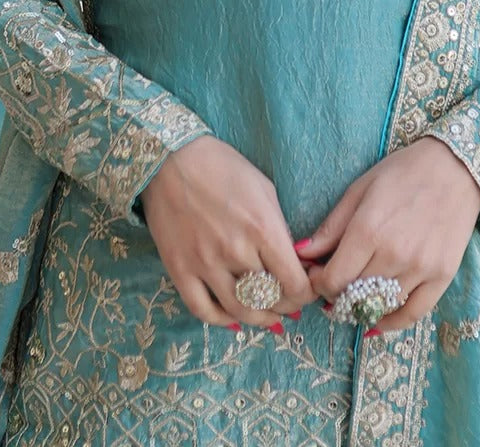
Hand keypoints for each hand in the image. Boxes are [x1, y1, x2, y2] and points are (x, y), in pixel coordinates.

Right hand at [139, 134, 317, 329]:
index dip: (306, 294)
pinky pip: (203, 310)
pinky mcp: (180, 270)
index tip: (307, 292)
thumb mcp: (264, 189)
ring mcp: (205, 263)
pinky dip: (222, 320)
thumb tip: (291, 263)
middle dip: (286, 306)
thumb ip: (278, 229)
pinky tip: (234, 318)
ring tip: (269, 317)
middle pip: (270, 299)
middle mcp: (235, 250)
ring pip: (240, 310)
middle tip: (290, 305)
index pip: (294, 283)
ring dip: (260, 318)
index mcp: (262, 228)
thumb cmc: (223, 167)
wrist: (172, 159)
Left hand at [295, 137, 479, 333]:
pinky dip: (392, 322)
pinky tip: (377, 320)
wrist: (455, 167)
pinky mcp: (442, 276)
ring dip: (361, 307)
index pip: (333, 279)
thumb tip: (301, 253)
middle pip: (353, 295)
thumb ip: (331, 227)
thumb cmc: (403, 172)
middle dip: (337, 294)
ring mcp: (420, 268)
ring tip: (354, 297)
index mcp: (368, 230)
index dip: (319, 284)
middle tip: (334, 286)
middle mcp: (393, 254)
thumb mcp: (360, 189)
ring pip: (380, 305)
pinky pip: (413, 313)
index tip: (317, 276)